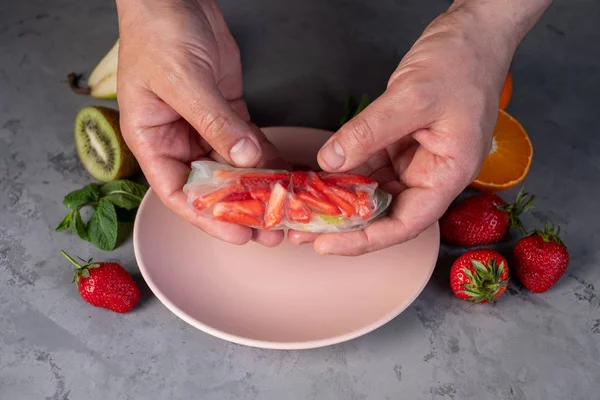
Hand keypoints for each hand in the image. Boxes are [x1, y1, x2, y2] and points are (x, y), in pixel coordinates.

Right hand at [116, 0, 285, 246]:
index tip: (237, 234)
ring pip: (233, 169)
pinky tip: (287, 176)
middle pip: (210, 186)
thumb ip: (216, 123)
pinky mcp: (228, 113)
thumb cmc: (158, 33)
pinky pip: (249, 144)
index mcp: (152, 140)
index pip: (178, 192)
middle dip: (241, 210)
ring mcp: (204, 127)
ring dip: (259, 189)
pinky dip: (268, 160)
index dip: (207, 218)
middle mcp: (177, 140)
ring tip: (285, 210)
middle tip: (272, 229)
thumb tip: (245, 160)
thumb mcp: (183, 82)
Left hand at [289, 2, 547, 254]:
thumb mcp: (412, 97)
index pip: (406, 223)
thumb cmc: (461, 64)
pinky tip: (317, 179)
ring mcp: (414, 160)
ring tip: (303, 210)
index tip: (329, 246)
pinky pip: (369, 167)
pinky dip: (344, 174)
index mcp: (448, 174)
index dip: (366, 240)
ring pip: (374, 192)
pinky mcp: (400, 144)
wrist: (472, 35)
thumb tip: (331, 161)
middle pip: (386, 214)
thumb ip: (369, 132)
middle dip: (345, 226)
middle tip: (304, 232)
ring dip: (340, 202)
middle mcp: (431, 174)